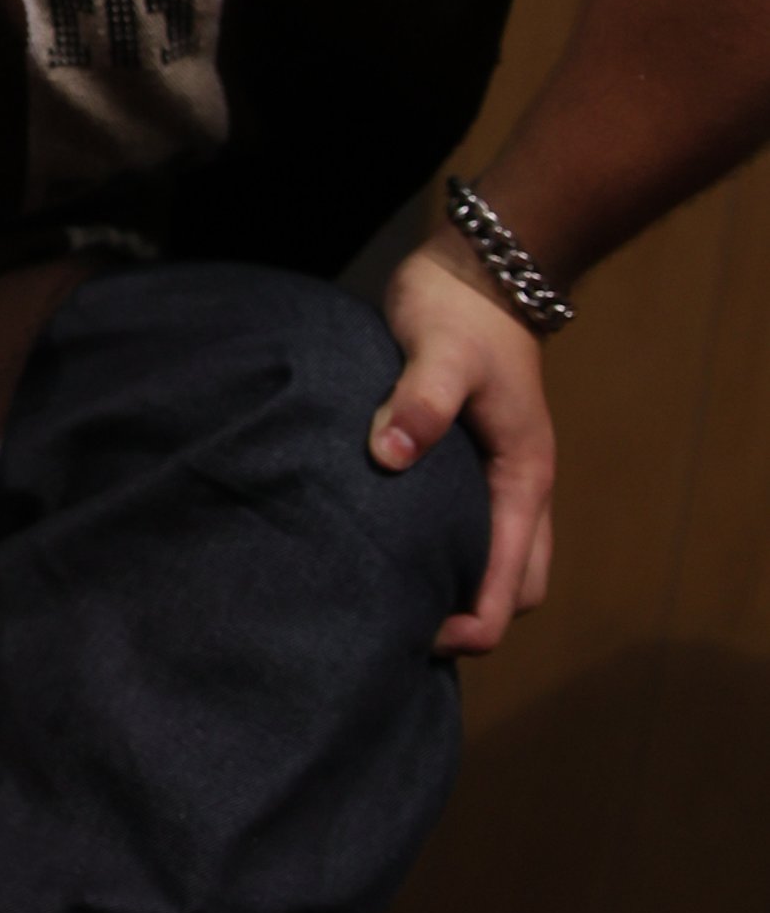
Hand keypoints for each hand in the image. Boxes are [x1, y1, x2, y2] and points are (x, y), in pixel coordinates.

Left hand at [371, 231, 556, 654]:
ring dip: (460, 587)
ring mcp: (500, 478)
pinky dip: (446, 554)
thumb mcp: (438, 350)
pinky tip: (392, 554)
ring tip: (394, 604)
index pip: (516, 581)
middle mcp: (519, 488)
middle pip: (516, 585)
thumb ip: (419, 400)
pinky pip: (472, 528)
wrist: (477, 272)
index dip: (479, 622)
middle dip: (474, 619)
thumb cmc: (458, 312)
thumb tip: (389, 456)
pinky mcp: (474, 464)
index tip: (428, 640)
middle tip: (405, 633)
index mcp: (522, 478)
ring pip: (496, 559)